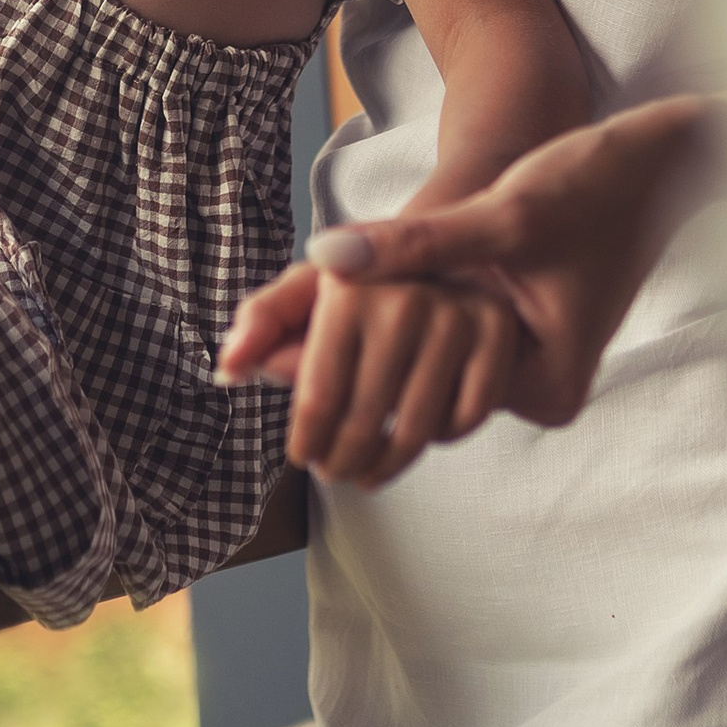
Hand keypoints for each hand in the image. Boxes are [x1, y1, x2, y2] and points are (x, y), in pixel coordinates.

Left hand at [219, 94, 722, 447]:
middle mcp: (530, 388)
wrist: (668, 157)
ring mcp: (521, 361)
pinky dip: (386, 319)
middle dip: (329, 367)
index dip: (333, 380)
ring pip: (415, 364)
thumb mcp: (502, 214)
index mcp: (538, 386)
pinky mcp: (511, 330)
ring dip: (353, 344)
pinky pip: (433, 335)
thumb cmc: (599, 184)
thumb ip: (415, 243)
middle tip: (231, 352)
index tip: (249, 364)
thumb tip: (323, 260)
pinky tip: (320, 299)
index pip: (412, 398)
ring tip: (253, 336)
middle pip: (408, 388)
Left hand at [228, 267, 530, 486]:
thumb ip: (263, 323)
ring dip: (385, 466)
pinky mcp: (498, 333)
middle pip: (363, 422)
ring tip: (366, 472)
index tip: (304, 457)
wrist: (442, 254)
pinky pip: (464, 418)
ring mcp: (458, 315)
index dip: (307, 441)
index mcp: (347, 290)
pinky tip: (421, 433)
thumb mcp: (308, 293)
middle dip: (341, 462)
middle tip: (333, 472)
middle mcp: (403, 299)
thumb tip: (228, 369)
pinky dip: (441, 438)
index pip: (318, 400)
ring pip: (415, 430)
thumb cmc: (363, 286)